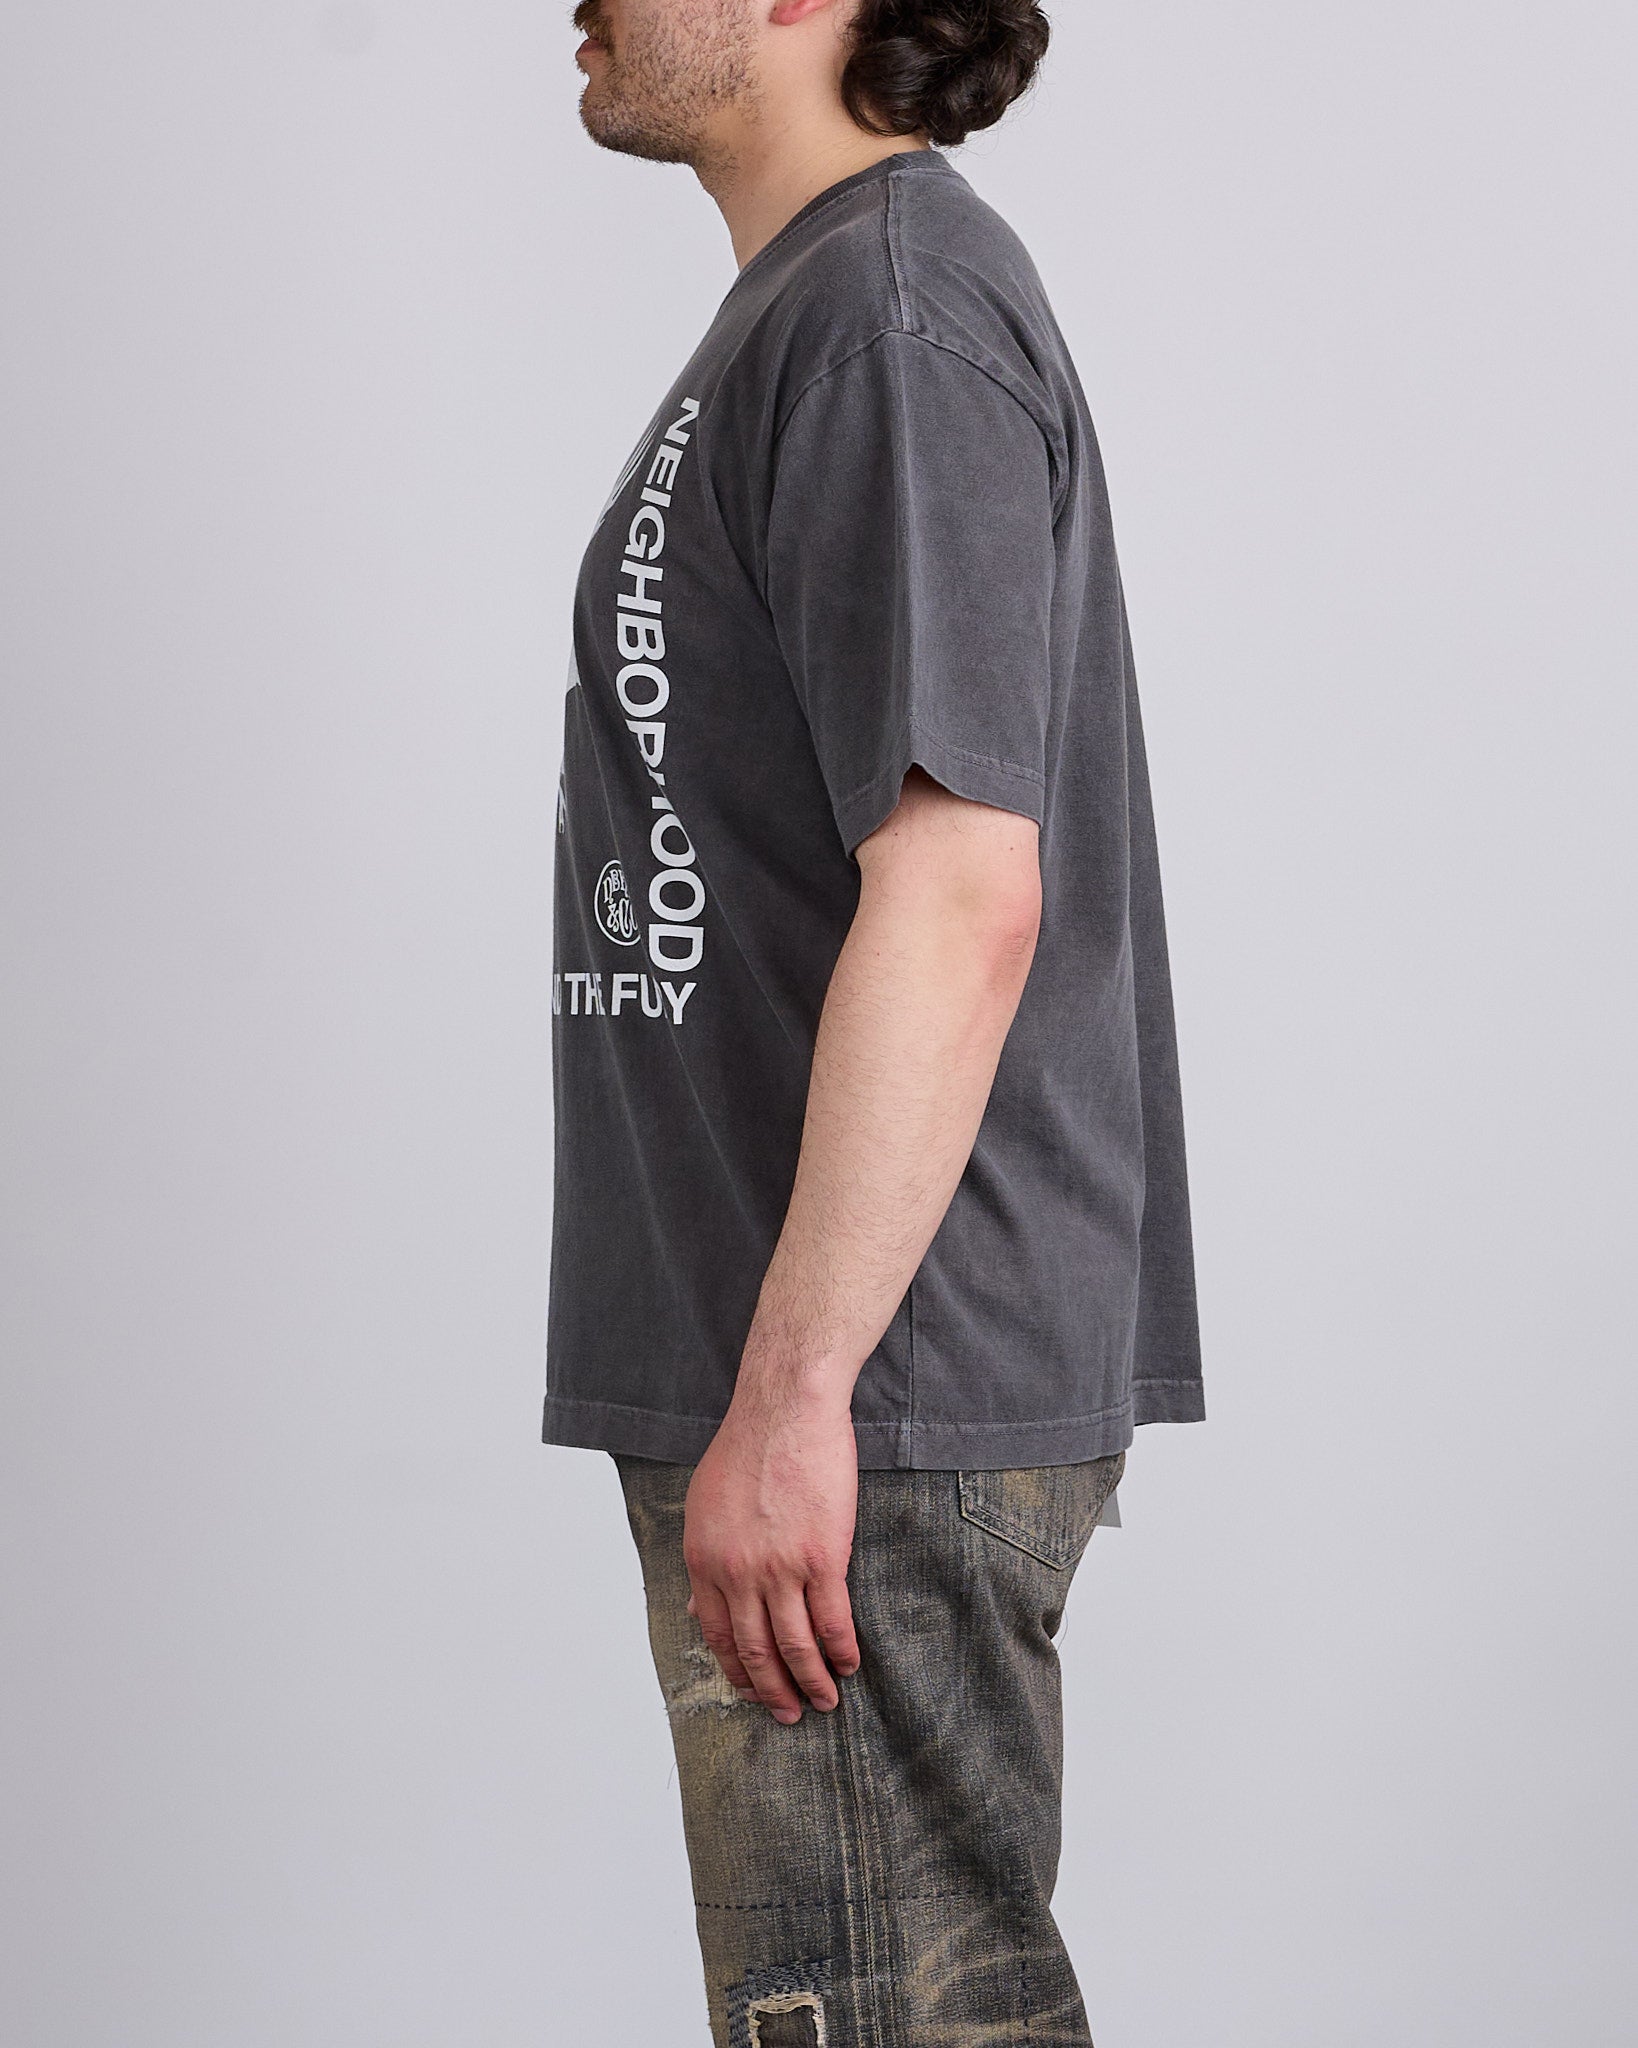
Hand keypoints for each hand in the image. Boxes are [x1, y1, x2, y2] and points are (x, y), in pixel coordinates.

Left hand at [682, 1390, 861, 1723]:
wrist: (785, 1408)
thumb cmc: (747, 1447)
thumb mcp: (705, 1505)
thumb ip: (706, 1560)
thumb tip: (699, 1608)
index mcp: (704, 1560)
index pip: (718, 1636)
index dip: (739, 1672)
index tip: (755, 1692)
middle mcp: (737, 1572)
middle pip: (756, 1650)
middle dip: (774, 1691)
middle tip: (789, 1714)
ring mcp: (779, 1567)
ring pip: (795, 1645)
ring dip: (811, 1682)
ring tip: (824, 1702)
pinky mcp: (822, 1555)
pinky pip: (832, 1619)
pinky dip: (841, 1650)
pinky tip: (848, 1664)